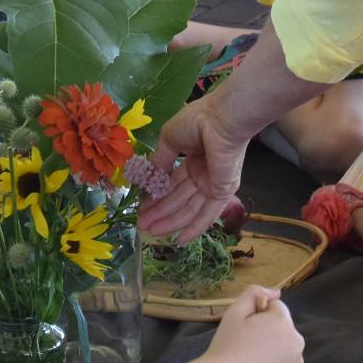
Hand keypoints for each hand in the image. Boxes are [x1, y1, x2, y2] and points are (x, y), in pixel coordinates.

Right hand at [138, 90, 253, 240]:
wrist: (220, 121)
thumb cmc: (195, 123)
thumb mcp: (169, 139)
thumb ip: (160, 161)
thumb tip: (150, 177)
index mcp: (192, 158)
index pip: (173, 182)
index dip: (156, 195)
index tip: (140, 206)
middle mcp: (203, 173)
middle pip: (178, 198)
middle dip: (159, 211)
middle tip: (140, 224)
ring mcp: (213, 184)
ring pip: (188, 208)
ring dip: (169, 221)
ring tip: (149, 230)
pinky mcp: (222, 193)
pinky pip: (207, 214)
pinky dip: (194, 228)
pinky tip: (179, 240)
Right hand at [201, 286, 303, 362]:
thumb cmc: (226, 346)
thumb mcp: (234, 312)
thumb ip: (254, 293)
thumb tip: (275, 292)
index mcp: (283, 322)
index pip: (275, 308)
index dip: (257, 316)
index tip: (244, 330)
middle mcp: (297, 342)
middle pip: (283, 329)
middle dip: (268, 332)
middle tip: (246, 346)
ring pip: (285, 348)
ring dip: (274, 350)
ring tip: (251, 362)